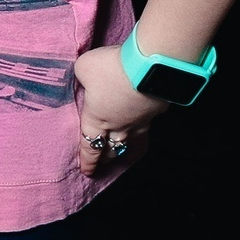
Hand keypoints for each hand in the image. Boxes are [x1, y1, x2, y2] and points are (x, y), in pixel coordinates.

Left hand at [72, 45, 166, 175]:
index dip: (88, 160)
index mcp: (96, 119)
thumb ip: (82, 78)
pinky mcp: (157, 111)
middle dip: (106, 157)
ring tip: (122, 150)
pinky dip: (142, 128)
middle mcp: (119, 126)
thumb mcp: (83, 68)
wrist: (150, 67)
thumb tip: (87, 79)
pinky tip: (143, 124)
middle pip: (112, 149)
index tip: (87, 172)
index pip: (90, 147)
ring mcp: (141, 121)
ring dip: (125, 148)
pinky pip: (147, 125)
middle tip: (103, 162)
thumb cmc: (109, 70)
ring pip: (132, 141)